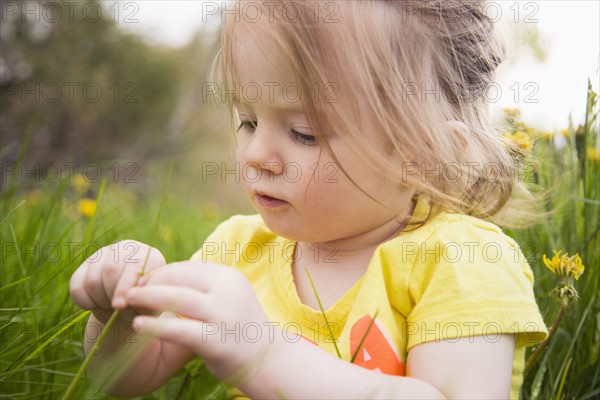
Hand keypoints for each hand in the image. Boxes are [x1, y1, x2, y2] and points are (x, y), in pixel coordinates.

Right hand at [69, 240, 165, 323]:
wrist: (128, 308)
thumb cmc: (144, 306)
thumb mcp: (150, 305)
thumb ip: (143, 300)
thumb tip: (126, 298)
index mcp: (150, 257)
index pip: (135, 264)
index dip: (125, 286)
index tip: (121, 306)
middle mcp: (128, 249)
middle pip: (111, 269)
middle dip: (112, 294)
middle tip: (118, 308)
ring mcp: (105, 254)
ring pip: (93, 279)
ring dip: (100, 300)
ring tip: (110, 306)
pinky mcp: (86, 265)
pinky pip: (76, 285)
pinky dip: (84, 300)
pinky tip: (94, 306)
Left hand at [125, 261, 271, 381]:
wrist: (267, 359)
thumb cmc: (238, 327)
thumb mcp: (227, 297)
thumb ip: (202, 286)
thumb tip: (163, 277)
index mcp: (228, 277)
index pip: (186, 267)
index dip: (160, 273)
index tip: (141, 282)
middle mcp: (227, 291)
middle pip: (178, 278)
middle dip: (149, 282)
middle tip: (128, 291)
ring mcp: (223, 315)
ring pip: (176, 299)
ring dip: (147, 298)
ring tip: (127, 301)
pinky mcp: (216, 341)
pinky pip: (178, 329)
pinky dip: (154, 325)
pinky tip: (138, 325)